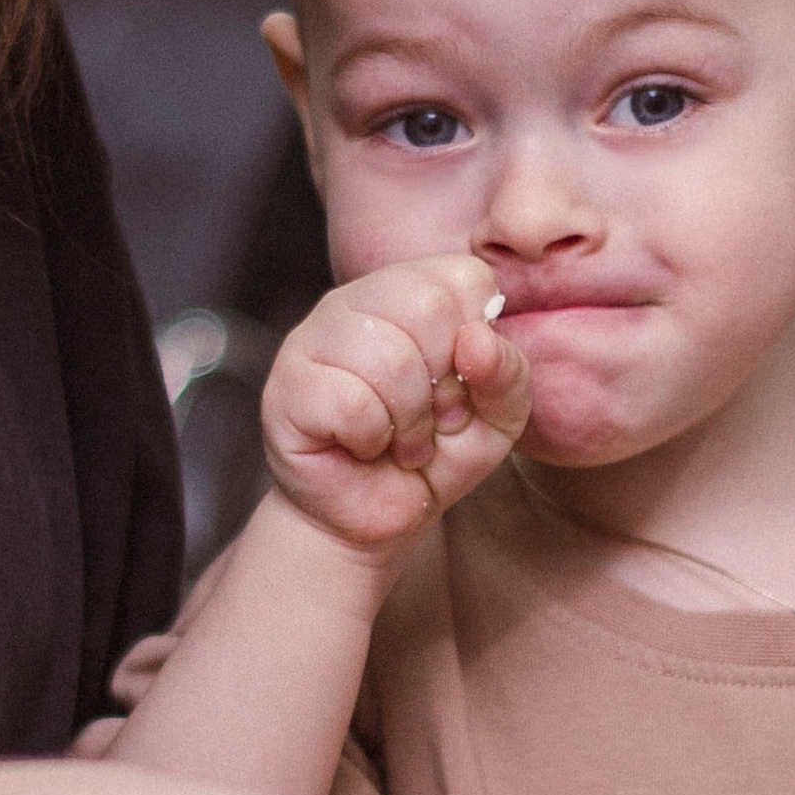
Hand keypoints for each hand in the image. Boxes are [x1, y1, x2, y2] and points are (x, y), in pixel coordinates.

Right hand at [262, 256, 530, 555]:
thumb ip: (507, 374)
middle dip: (445, 383)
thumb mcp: (497, 418)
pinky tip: (364, 447)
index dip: (478, 342)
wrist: (375, 518)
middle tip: (432, 420)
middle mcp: (357, 299)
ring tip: (401, 441)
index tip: (462, 385)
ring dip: (411, 420)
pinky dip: (373, 439)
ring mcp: (313, 336)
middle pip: (428, 306)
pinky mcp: (287, 384)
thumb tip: (477, 338)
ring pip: (389, 356)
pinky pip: (352, 402)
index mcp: (410, 289)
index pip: (465, 276)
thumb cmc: (436, 455)